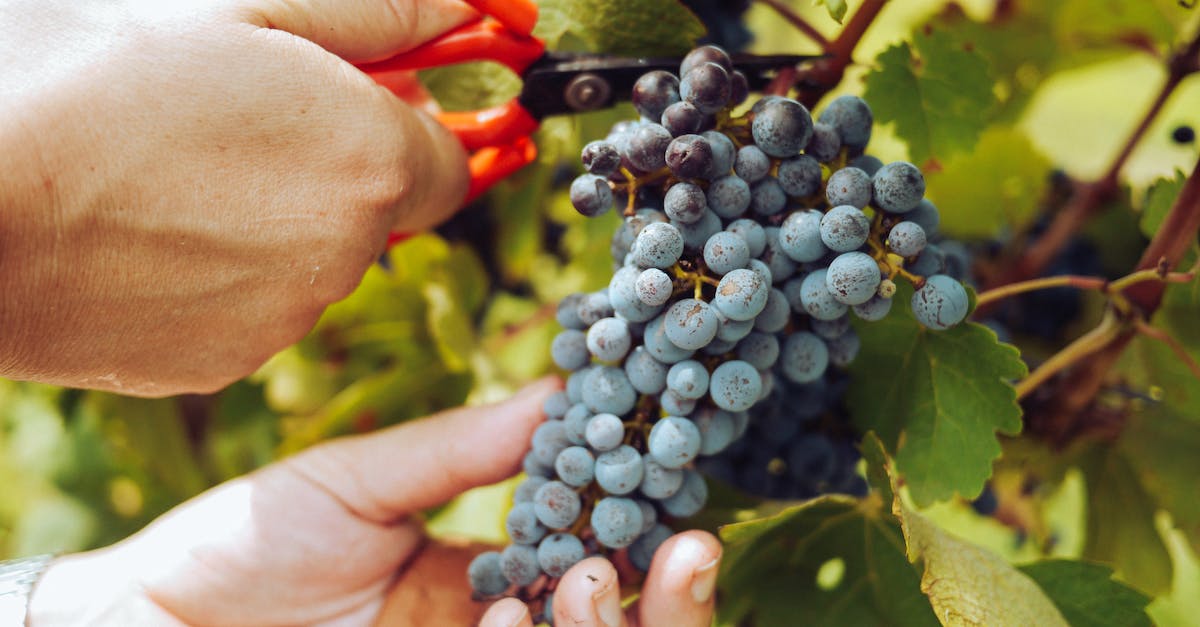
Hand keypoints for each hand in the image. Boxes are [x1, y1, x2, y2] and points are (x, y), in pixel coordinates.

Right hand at [0, 0, 472, 395]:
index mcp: (369, 160)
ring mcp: (283, 318)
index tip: (364, 101)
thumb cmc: (85, 78)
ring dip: (274, 219)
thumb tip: (461, 16)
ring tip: (170, 170)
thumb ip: (377, 14)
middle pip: (379, 209)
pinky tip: (145, 229)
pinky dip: (220, 274)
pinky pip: (250, 309)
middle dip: (336, 166)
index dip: (410, 126)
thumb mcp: (238, 2)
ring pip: (312, 261)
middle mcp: (346, 253)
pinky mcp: (219, 362)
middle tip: (239, 117)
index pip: (452, 160)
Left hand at [26, 378, 722, 625]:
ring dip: (605, 626)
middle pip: (608, 626)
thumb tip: (563, 389)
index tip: (677, 481)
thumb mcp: (361, 482)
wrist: (145, 620)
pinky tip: (513, 615)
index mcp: (487, 577)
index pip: (594, 557)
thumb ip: (462, 447)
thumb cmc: (246, 543)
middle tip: (688, 547)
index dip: (646, 528)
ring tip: (590, 572)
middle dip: (662, 600)